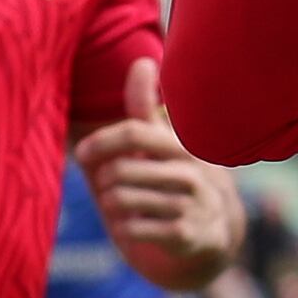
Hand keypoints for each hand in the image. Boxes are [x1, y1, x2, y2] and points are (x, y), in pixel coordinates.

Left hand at [82, 60, 247, 285]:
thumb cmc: (176, 180)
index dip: (101, 142)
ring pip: (122, 198)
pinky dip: (124, 228)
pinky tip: (132, 226)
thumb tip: (144, 61)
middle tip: (109, 188)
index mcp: (180, 145)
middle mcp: (190, 171)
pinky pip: (134, 229)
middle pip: (121, 169)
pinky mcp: (187, 235)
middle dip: (104, 181)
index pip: (134, 132)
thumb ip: (146, 107)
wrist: (214, 234)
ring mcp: (191, 204)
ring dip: (111, 205)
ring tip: (119, 206)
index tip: (82, 154)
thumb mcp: (163, 143)